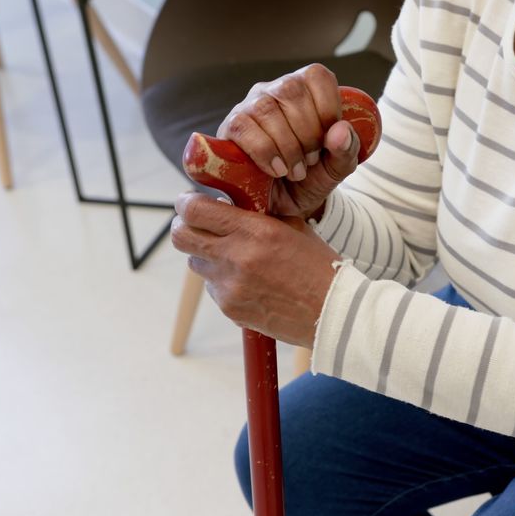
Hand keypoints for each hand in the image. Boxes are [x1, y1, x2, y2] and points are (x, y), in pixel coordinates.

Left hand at [171, 192, 341, 346]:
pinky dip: (224, 282)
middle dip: (186, 227)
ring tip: (235, 258)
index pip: (194, 210)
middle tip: (199, 226)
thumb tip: (228, 205)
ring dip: (208, 256)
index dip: (187, 203)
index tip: (192, 202)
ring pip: (196, 263)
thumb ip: (258, 215)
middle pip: (181, 236)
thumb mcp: (293, 228)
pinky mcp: (230, 308)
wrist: (333, 312)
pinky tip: (251, 284)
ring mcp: (229, 286)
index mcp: (254, 231)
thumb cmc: (318, 267)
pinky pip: (213, 288)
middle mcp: (235, 257)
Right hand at [217, 63, 360, 220]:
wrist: (284, 205)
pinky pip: (244, 128)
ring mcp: (250, 106)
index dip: (327, 109)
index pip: (317, 77)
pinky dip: (265, 152)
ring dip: (287, 146)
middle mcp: (276, 90)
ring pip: (267, 109)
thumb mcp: (337, 166)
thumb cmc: (311, 177)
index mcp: (306, 90)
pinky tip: (276, 169)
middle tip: (311, 161)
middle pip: (291, 91)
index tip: (328, 140)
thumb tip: (340, 130)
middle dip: (308, 133)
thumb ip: (347, 148)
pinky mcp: (231, 127)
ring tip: (296, 170)